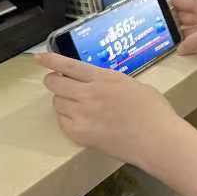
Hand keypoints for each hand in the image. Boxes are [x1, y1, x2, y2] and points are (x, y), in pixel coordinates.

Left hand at [38, 52, 182, 167]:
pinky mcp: (79, 134)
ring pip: (56, 103)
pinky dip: (67, 118)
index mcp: (105, 78)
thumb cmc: (153, 111)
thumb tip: (99, 84)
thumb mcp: (133, 85)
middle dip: (54, 81)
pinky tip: (82, 120)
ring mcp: (82, 114)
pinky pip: (62, 121)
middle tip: (60, 83)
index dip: (52, 60)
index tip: (40, 57)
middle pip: (55, 83)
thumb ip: (111, 82)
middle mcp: (89, 94)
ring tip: (78, 104)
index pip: (70, 65)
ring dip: (62, 100)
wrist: (156, 138)